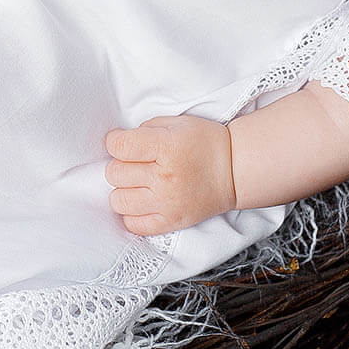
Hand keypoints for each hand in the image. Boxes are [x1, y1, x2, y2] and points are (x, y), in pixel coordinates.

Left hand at [104, 114, 236, 235]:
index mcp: (166, 147)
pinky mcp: (170, 222)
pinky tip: (143, 201)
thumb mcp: (176, 123)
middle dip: (121, 164)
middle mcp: (163, 177)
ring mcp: (166, 203)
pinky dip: (132, 213)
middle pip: (115, 173)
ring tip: (138, 182)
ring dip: (124, 189)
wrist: (234, 170)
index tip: (122, 142)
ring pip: (119, 200)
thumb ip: (145, 129)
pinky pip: (134, 225)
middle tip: (136, 162)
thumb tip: (120, 142)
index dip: (115, 142)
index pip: (119, 146)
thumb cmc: (205, 143)